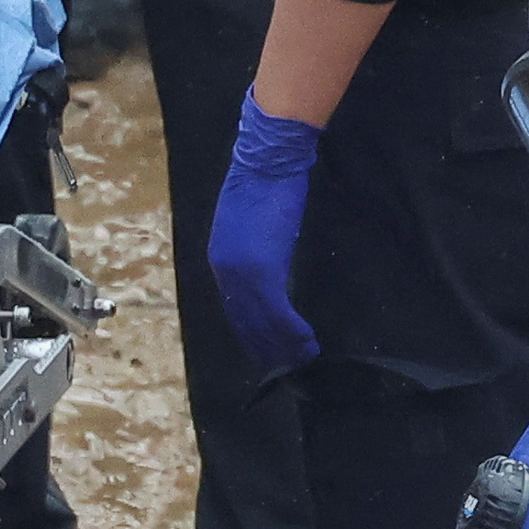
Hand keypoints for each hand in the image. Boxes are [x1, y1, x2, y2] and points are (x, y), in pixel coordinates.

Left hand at [210, 106, 321, 380]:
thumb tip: (269, 266)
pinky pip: (278, 313)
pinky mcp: (263, 270)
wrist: (267, 160)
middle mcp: (225, 271)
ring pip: (261, 323)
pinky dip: (293, 332)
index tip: (267, 350)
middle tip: (287, 368)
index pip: (234, 307)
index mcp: (220, 259)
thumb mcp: (251, 222)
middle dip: (266, 348)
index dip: (251, 332)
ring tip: (303, 360)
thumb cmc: (264, 182)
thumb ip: (254, 248)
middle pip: (245, 321)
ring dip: (284, 346)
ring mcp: (242, 273)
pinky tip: (307, 343)